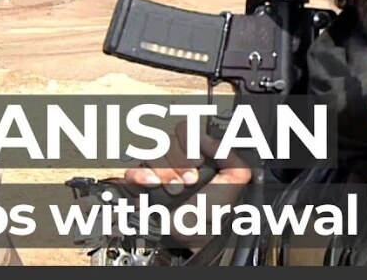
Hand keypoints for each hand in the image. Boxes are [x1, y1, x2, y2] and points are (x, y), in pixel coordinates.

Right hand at [122, 120, 249, 246]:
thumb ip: (227, 153)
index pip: (184, 130)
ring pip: (151, 155)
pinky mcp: (140, 186)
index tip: (199, 162)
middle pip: (167, 141)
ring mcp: (157, 172)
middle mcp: (175, 159)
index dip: (190, 143)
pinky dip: (140, 175)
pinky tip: (153, 184)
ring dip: (165, 172)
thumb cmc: (215, 211)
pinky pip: (131, 171)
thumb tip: (205, 137)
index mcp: (195, 152)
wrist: (197, 238)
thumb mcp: (235, 179)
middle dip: (180, 162)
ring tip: (176, 190)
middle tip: (190, 180)